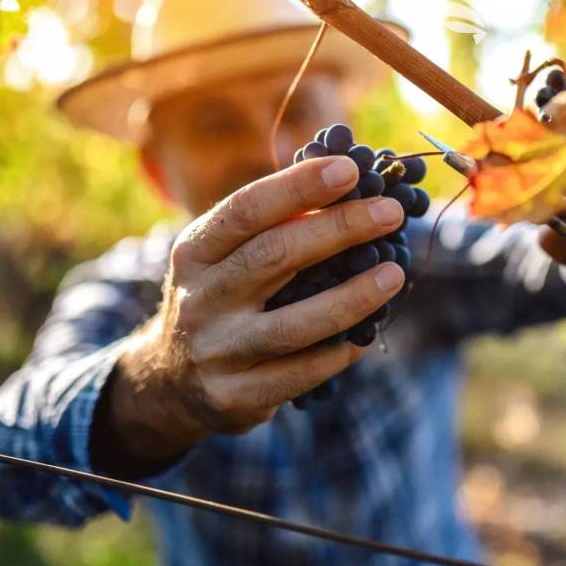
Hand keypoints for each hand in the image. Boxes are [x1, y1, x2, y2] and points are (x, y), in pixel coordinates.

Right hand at [100, 156, 406, 467]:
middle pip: (274, 256)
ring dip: (352, 297)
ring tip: (394, 274)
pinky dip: (340, 352)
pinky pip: (301, 373)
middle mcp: (201, 298)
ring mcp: (218, 350)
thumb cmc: (221, 297)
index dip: (298, 187)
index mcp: (195, 251)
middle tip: (391, 212)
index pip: (246, 210)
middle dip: (340, 229)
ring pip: (294, 324)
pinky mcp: (236, 395)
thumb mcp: (224, 256)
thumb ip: (274, 225)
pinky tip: (367, 334)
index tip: (350, 170)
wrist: (171, 381)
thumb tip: (353, 186)